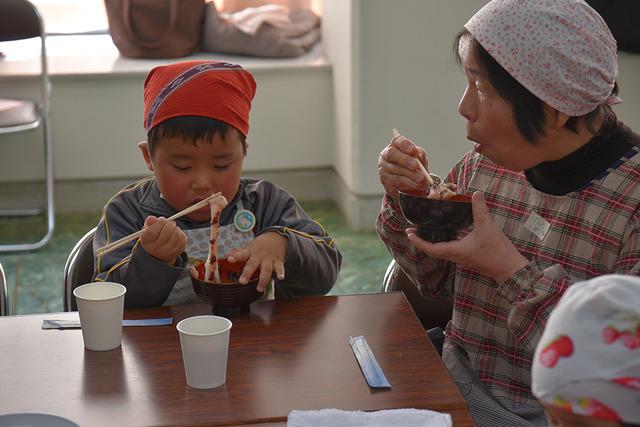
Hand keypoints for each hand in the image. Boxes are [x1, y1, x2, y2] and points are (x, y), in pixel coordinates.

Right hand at [139, 216, 186, 264]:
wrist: (159, 252)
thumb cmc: (153, 236)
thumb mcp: (148, 228)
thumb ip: (149, 222)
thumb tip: (152, 218)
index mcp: (147, 241)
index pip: (152, 231)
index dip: (159, 223)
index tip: (162, 220)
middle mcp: (156, 248)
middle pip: (166, 231)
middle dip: (169, 223)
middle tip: (169, 222)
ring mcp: (167, 251)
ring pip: (176, 234)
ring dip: (176, 228)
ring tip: (173, 228)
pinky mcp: (178, 251)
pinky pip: (182, 238)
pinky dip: (181, 233)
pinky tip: (175, 234)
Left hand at [226, 232, 287, 291]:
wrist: (276, 237)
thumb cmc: (259, 246)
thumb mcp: (249, 247)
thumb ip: (239, 253)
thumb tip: (225, 255)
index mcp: (250, 252)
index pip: (241, 254)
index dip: (235, 256)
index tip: (229, 259)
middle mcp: (259, 256)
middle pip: (252, 264)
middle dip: (247, 273)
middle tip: (242, 282)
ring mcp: (269, 259)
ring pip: (266, 269)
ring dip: (263, 279)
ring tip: (259, 288)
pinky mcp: (278, 261)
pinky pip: (279, 267)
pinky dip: (281, 272)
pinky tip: (281, 278)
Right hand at [378, 130, 430, 203]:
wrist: (409, 185)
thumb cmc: (414, 167)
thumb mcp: (420, 159)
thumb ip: (420, 155)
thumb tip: (418, 154)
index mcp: (395, 146)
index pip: (398, 141)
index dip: (406, 145)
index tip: (414, 151)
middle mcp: (386, 155)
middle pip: (392, 154)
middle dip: (405, 159)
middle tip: (416, 166)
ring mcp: (384, 169)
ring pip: (395, 170)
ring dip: (411, 174)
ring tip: (422, 178)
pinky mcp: (385, 182)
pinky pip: (396, 181)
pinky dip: (409, 183)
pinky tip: (417, 184)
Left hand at [406, 192, 528, 281]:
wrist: (510, 269)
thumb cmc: (497, 251)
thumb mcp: (487, 227)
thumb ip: (480, 210)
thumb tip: (476, 194)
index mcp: (455, 251)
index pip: (430, 248)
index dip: (418, 241)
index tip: (408, 233)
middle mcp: (455, 256)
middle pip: (433, 250)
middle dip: (422, 241)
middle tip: (413, 230)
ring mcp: (462, 258)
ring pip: (441, 251)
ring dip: (432, 242)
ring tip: (426, 231)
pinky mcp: (469, 257)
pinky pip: (451, 250)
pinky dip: (444, 242)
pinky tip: (448, 233)